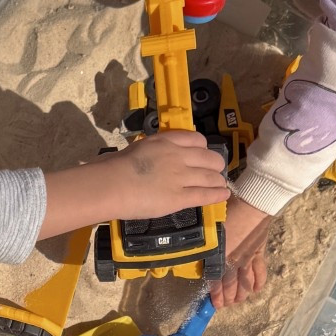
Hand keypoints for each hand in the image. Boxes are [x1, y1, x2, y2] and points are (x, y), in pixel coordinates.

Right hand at [36, 131, 225, 238]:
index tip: (202, 152)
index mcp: (165, 141)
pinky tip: (224, 195)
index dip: (202, 147)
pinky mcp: (180, 197)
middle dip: (215, 164)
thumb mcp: (135, 149)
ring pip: (209, 177)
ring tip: (221, 184)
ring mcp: (181, 176)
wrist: (112, 184)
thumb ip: (149, 152)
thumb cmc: (113, 167)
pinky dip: (217, 194)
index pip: (194, 138)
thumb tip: (148, 159)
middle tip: (217, 170)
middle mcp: (178, 156)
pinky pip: (204, 194)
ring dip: (218, 180)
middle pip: (208, 157)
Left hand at [210, 196, 273, 306]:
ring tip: (239, 301)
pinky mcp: (258, 252)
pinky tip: (256, 289)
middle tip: (227, 305)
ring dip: (242, 293)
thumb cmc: (227, 211)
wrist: (252, 204)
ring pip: (245, 282)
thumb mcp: (209, 227)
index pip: (215, 280)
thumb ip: (205, 242)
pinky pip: (260, 271)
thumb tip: (197, 251)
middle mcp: (233, 261)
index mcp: (219, 256)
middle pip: (231, 284)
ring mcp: (247, 258)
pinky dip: (258, 281)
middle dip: (229, 297)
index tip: (215, 304)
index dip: (216, 294)